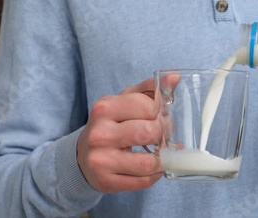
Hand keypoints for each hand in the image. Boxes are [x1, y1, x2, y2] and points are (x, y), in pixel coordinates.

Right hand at [77, 78, 162, 192]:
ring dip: (162, 159)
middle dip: (163, 135)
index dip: (162, 113)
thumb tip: (174, 77)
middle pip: (150, 133)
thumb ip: (149, 89)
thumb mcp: (124, 102)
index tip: (161, 117)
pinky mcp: (106, 181)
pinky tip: (152, 168)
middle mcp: (100, 133)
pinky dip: (154, 175)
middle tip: (163, 136)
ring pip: (149, 163)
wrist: (82, 156)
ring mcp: (101, 160)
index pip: (148, 106)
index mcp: (105, 108)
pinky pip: (143, 181)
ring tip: (160, 153)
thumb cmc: (110, 125)